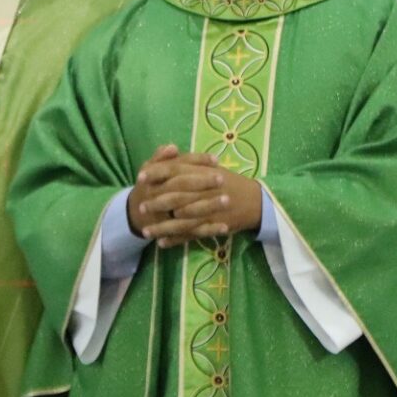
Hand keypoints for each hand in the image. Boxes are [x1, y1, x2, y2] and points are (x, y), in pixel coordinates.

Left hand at [131, 147, 262, 246]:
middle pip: (176, 196)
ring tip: (146, 232)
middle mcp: (204, 191)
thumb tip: (168, 152)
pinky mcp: (212, 226)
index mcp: (203, 173)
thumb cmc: (231, 182)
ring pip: (181, 220)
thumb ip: (189, 162)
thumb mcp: (211, 168)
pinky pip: (191, 235)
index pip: (176, 169)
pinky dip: (176, 240)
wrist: (256, 201)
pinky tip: (162, 244)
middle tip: (140, 208)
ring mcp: (208, 210)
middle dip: (156, 202)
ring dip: (162, 227)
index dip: (157, 172)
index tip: (140, 176)